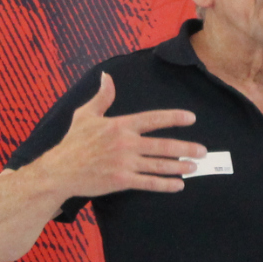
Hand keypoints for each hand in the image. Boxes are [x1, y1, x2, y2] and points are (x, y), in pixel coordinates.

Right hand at [34, 73, 204, 197]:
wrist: (59, 171)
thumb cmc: (72, 142)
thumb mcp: (85, 114)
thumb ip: (101, 97)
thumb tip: (106, 77)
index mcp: (120, 125)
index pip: (153, 119)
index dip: (174, 118)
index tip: (190, 118)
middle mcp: (126, 143)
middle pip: (163, 145)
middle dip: (186, 148)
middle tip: (202, 151)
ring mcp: (125, 163)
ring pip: (159, 165)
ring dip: (180, 166)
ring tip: (195, 167)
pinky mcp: (122, 181)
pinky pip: (149, 183)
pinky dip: (165, 184)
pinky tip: (178, 185)